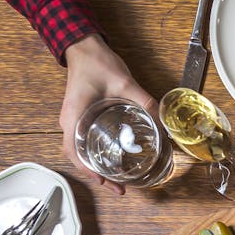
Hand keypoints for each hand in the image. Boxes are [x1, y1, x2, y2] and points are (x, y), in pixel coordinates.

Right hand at [60, 35, 157, 195]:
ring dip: (95, 166)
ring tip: (116, 179)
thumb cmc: (97, 63)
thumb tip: (164, 120)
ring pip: (80, 150)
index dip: (88, 170)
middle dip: (96, 174)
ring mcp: (73, 119)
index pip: (74, 152)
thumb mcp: (125, 83)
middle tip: (119, 188)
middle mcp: (70, 121)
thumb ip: (145, 101)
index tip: (105, 182)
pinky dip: (95, 153)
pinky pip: (84, 140)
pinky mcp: (80, 116)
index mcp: (74, 116)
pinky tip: (112, 158)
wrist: (83, 47)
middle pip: (78, 156)